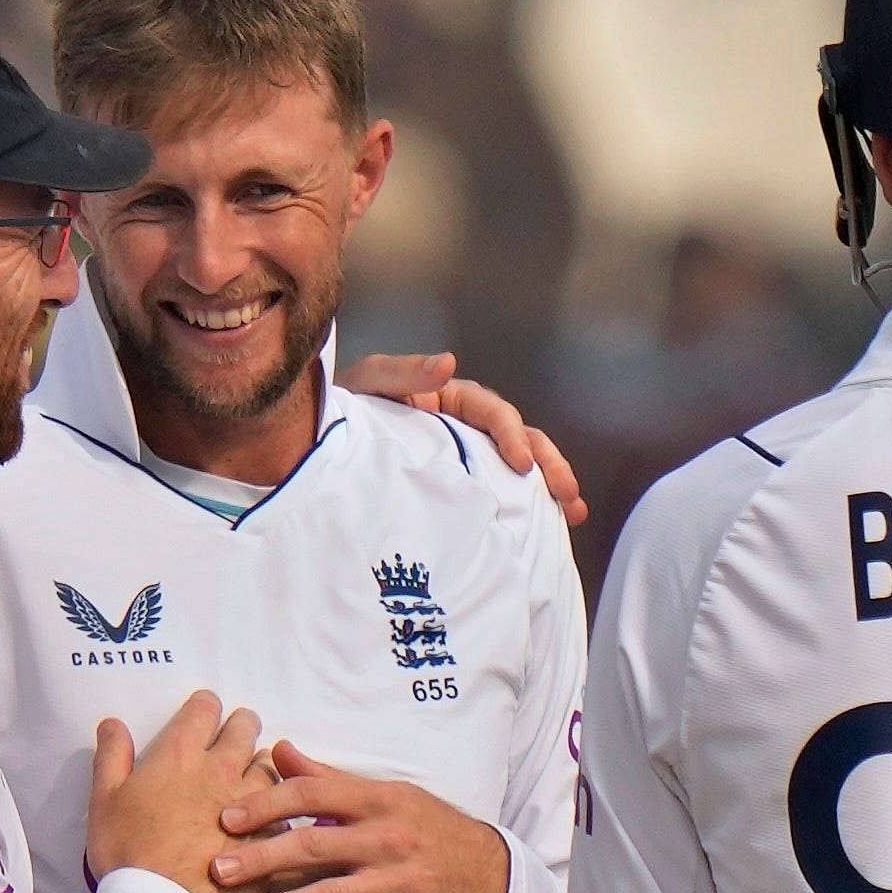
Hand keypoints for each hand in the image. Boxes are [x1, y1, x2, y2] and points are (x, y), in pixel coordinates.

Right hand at [83, 691, 266, 892]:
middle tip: (238, 731)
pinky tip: (269, 821)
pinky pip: (284, 813)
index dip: (205, 706)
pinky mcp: (268, 837)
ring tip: (256, 773)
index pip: (204, 708)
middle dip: (242, 724)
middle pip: (245, 728)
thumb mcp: (104, 801)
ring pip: (271, 766)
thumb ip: (111, 756)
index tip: (204, 712)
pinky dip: (277, 811)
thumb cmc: (127, 853)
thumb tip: (113, 723)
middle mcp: (221, 770)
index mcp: (181, 755)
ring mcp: (251, 804)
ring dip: (264, 764)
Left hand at [216, 747, 510, 892]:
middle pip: (315, 844)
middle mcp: (387, 837)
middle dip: (262, 858)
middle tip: (217, 869)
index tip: (226, 819)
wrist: (492, 873)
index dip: (267, 803)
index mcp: (376, 800)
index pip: (313, 793)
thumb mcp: (385, 797)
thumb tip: (277, 750)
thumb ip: (328, 780)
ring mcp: (402, 881)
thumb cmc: (426, 830)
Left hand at [347, 352, 586, 537]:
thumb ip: (402, 373)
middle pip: (519, 440)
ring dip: (549, 487)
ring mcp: (466, 458)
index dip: (511, 435)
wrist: (319, 446)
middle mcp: (466, 427)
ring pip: (519, 467)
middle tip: (567, 492)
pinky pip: (498, 494)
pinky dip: (525, 508)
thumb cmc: (345, 411)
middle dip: (548, 464)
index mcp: (451, 400)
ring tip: (572, 512)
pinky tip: (546, 530)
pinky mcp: (461, 487)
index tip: (522, 464)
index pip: (493, 412)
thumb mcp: (369, 384)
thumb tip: (447, 363)